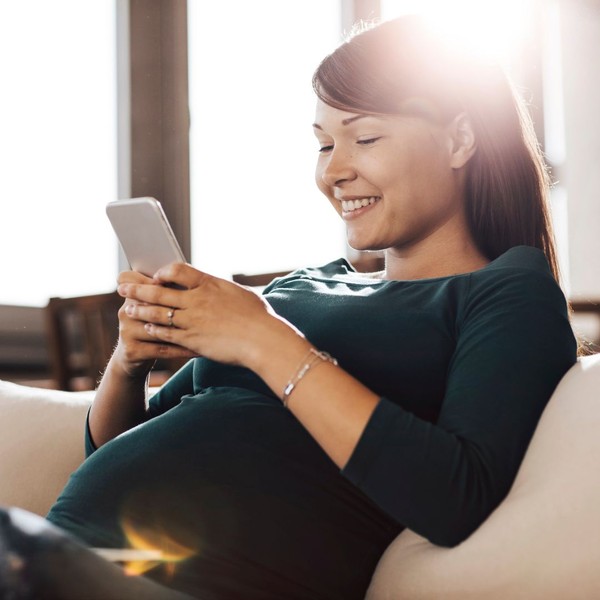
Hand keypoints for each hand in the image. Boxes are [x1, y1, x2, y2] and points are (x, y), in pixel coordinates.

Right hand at [113, 270, 195, 377]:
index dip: (156, 276)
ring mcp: (127, 330)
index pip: (134, 277)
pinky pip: (162, 349)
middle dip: (177, 302)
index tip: (180, 279)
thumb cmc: (156, 325)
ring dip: (185, 329)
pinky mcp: (132, 350)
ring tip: (207, 330)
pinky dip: (182, 348)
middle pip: (151, 301)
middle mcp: (127, 310)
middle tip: (203, 305)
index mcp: (132, 294)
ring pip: (160, 327)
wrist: (133, 358)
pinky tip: (198, 349)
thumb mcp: (155, 306)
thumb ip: (167, 290)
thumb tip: (192, 273)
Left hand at [116, 263, 283, 367]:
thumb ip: (221, 290)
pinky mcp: (192, 340)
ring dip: (140, 310)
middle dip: (138, 289)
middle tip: (122, 287)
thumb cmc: (259, 317)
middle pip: (159, 291)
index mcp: (210, 284)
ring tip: (128, 309)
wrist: (263, 340)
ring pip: (157, 313)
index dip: (163, 272)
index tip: (156, 276)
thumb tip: (215, 288)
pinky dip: (154, 329)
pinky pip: (166, 333)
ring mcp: (192, 320)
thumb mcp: (240, 294)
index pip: (177, 269)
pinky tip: (146, 328)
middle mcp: (197, 300)